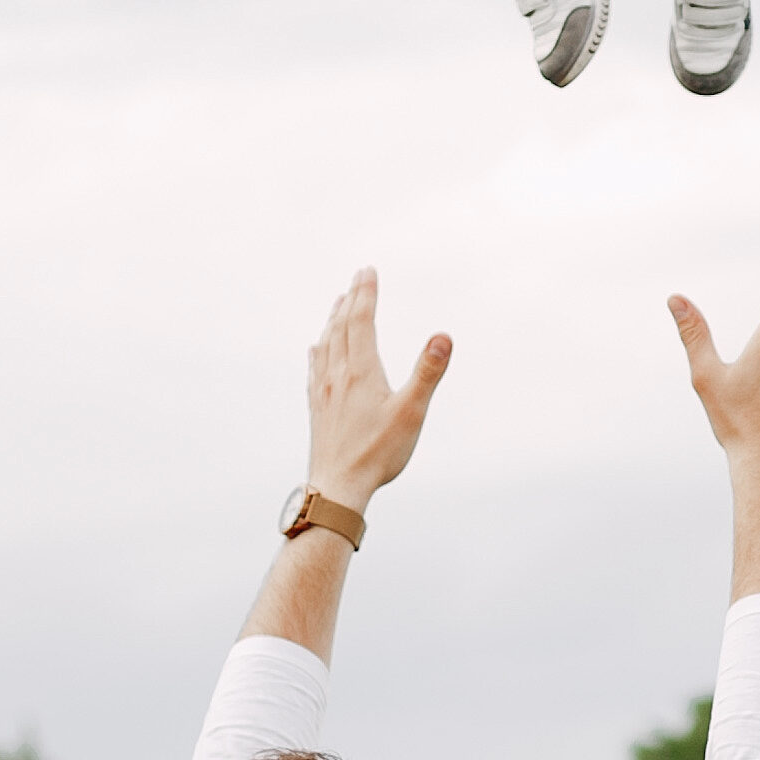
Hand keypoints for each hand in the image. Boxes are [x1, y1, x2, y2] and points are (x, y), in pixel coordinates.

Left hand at [305, 269, 452, 510]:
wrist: (337, 488)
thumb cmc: (378, 453)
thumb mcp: (411, 412)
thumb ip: (427, 373)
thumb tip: (443, 336)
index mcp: (361, 371)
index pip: (362, 321)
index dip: (366, 294)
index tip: (368, 271)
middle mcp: (337, 375)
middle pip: (342, 327)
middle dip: (351, 299)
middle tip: (358, 277)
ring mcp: (324, 391)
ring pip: (327, 344)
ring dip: (334, 320)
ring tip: (338, 304)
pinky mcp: (317, 408)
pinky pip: (316, 367)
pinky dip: (320, 348)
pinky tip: (317, 349)